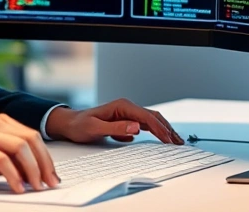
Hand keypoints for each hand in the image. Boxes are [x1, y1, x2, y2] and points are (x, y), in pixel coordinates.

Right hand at [0, 113, 59, 193]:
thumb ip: (12, 159)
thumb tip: (37, 173)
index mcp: (2, 122)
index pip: (33, 137)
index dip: (46, 158)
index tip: (52, 176)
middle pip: (30, 140)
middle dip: (43, 164)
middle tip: (48, 183)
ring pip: (19, 148)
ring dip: (32, 170)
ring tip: (35, 186)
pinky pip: (1, 160)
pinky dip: (13, 175)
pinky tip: (17, 187)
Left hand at [44, 98, 184, 144]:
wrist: (70, 124)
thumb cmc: (80, 126)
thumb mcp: (95, 128)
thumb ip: (116, 128)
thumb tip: (136, 127)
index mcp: (122, 106)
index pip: (147, 117)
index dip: (160, 129)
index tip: (169, 141)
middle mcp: (126, 107)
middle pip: (153, 117)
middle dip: (167, 129)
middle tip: (178, 143)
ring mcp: (126, 113)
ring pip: (151, 120)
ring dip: (163, 130)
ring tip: (175, 141)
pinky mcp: (125, 121)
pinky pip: (144, 125)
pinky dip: (155, 132)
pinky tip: (162, 139)